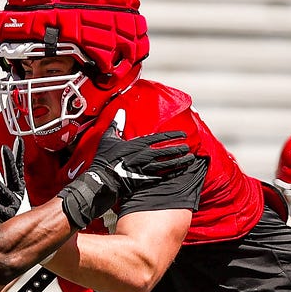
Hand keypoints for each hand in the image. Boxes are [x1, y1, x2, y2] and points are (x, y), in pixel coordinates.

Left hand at [0, 137, 25, 222]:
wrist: (19, 240)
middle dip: (10, 162)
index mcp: (18, 190)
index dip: (18, 155)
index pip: (18, 169)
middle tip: (5, 149)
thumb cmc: (10, 217)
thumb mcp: (4, 196)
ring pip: (3, 192)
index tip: (18, 140)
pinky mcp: (7, 218)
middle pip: (13, 176)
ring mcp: (13, 207)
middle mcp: (17, 196)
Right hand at [58, 128, 194, 229]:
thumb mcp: (108, 138)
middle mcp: (143, 155)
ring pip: (167, 164)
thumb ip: (116, 124)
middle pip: (166, 151)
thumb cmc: (104, 159)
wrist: (101, 180)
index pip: (159, 138)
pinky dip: (171, 175)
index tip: (183, 135)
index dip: (172, 136)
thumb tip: (120, 112)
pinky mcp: (143, 180)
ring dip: (179, 162)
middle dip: (179, 150)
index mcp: (137, 144)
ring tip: (189, 160)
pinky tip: (179, 174)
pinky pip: (161, 177)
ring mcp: (145, 168)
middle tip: (189, 149)